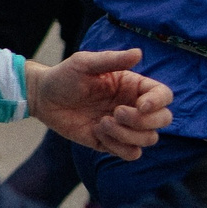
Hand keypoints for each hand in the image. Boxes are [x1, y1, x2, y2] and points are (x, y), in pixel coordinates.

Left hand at [29, 49, 171, 158]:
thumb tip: (138, 53)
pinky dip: (117, 147)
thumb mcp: (84, 63)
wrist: (42, 98)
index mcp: (133, 86)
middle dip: (143, 120)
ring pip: (149, 139)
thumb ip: (112, 60)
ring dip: (127, 134)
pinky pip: (131, 153)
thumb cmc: (64, 76)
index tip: (140, 105)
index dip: (158, 102)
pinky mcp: (111, 143)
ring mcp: (124, 127)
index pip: (164, 96)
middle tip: (115, 112)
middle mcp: (133, 107)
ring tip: (102, 123)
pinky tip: (97, 133)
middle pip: (163, 120)